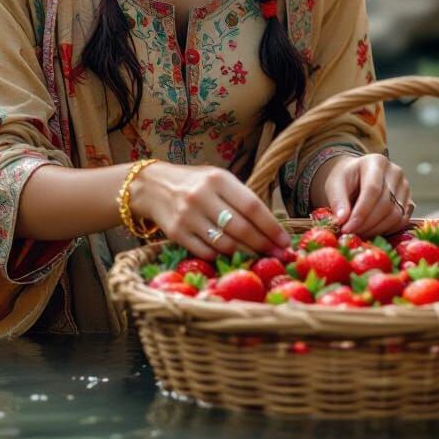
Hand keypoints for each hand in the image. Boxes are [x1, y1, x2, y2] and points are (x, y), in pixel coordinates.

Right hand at [133, 161, 291, 261]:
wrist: (153, 186)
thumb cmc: (195, 184)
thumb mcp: (218, 180)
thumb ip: (240, 199)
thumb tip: (272, 227)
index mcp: (218, 179)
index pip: (251, 206)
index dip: (271, 227)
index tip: (285, 241)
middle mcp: (202, 196)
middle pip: (241, 228)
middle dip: (263, 245)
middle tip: (278, 255)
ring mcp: (188, 216)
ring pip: (225, 244)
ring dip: (245, 254)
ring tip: (258, 258)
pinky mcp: (176, 234)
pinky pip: (207, 253)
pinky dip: (222, 257)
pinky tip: (232, 257)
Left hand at [312, 153, 413, 237]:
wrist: (358, 176)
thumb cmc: (346, 178)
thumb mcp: (335, 184)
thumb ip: (338, 200)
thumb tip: (341, 220)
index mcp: (376, 162)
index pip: (373, 190)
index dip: (361, 212)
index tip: (347, 228)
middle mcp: (395, 172)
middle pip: (386, 204)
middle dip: (366, 223)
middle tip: (350, 234)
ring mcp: (405, 187)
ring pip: (395, 215)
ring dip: (376, 229)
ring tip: (358, 233)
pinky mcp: (409, 201)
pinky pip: (401, 221)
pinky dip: (385, 230)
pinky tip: (370, 231)